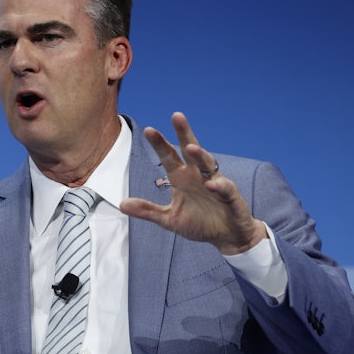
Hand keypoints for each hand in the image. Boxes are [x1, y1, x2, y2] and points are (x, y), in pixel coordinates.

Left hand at [120, 112, 266, 254]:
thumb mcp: (169, 219)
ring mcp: (215, 184)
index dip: (160, 144)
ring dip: (200, 155)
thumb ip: (147, 210)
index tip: (149, 130)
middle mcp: (198, 176)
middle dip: (184, 134)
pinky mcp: (231, 197)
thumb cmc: (199, 223)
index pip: (169, 156)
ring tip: (191, 147)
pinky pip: (225, 188)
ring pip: (208, 164)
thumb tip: (122, 205)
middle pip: (190, 150)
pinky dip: (218, 186)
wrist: (227, 237)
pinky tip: (210, 184)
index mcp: (181, 178)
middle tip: (176, 116)